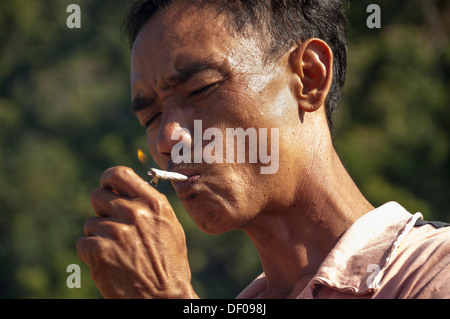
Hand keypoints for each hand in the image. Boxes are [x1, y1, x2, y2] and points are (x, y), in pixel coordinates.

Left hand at [76, 166, 197, 298]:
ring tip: (118, 253)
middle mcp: (135, 212)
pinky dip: (92, 254)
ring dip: (99, 237)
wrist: (163, 298)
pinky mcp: (99, 250)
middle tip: (113, 229)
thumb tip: (127, 191)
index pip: (119, 174)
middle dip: (102, 210)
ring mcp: (116, 231)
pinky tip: (109, 264)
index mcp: (153, 203)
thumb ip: (149, 206)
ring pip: (91, 223)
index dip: (107, 179)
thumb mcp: (170, 227)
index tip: (106, 187)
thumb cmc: (169, 264)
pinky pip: (83, 243)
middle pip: (97, 195)